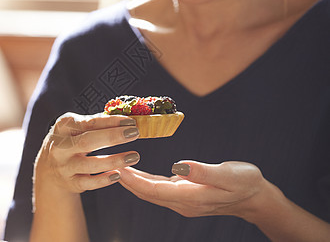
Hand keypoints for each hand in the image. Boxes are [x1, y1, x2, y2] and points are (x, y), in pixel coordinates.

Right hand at [34, 112, 140, 193]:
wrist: (49, 167)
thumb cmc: (70, 141)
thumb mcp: (76, 128)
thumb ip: (97, 124)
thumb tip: (126, 120)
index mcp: (63, 127)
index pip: (89, 122)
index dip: (111, 121)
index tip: (130, 121)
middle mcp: (60, 147)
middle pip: (87, 141)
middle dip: (113, 137)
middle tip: (134, 133)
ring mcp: (64, 166)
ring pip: (90, 164)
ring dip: (114, 160)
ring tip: (134, 156)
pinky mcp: (70, 183)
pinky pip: (89, 183)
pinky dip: (104, 179)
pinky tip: (118, 174)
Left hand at [118, 161, 266, 218]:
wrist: (255, 198)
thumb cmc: (245, 183)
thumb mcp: (228, 175)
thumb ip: (203, 172)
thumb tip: (178, 166)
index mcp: (190, 197)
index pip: (154, 191)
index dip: (134, 181)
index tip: (119, 168)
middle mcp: (183, 202)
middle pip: (148, 193)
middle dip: (128, 181)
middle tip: (110, 164)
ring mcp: (183, 201)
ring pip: (152, 192)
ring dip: (135, 181)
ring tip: (119, 167)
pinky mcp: (185, 196)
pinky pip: (160, 189)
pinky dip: (146, 181)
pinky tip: (139, 174)